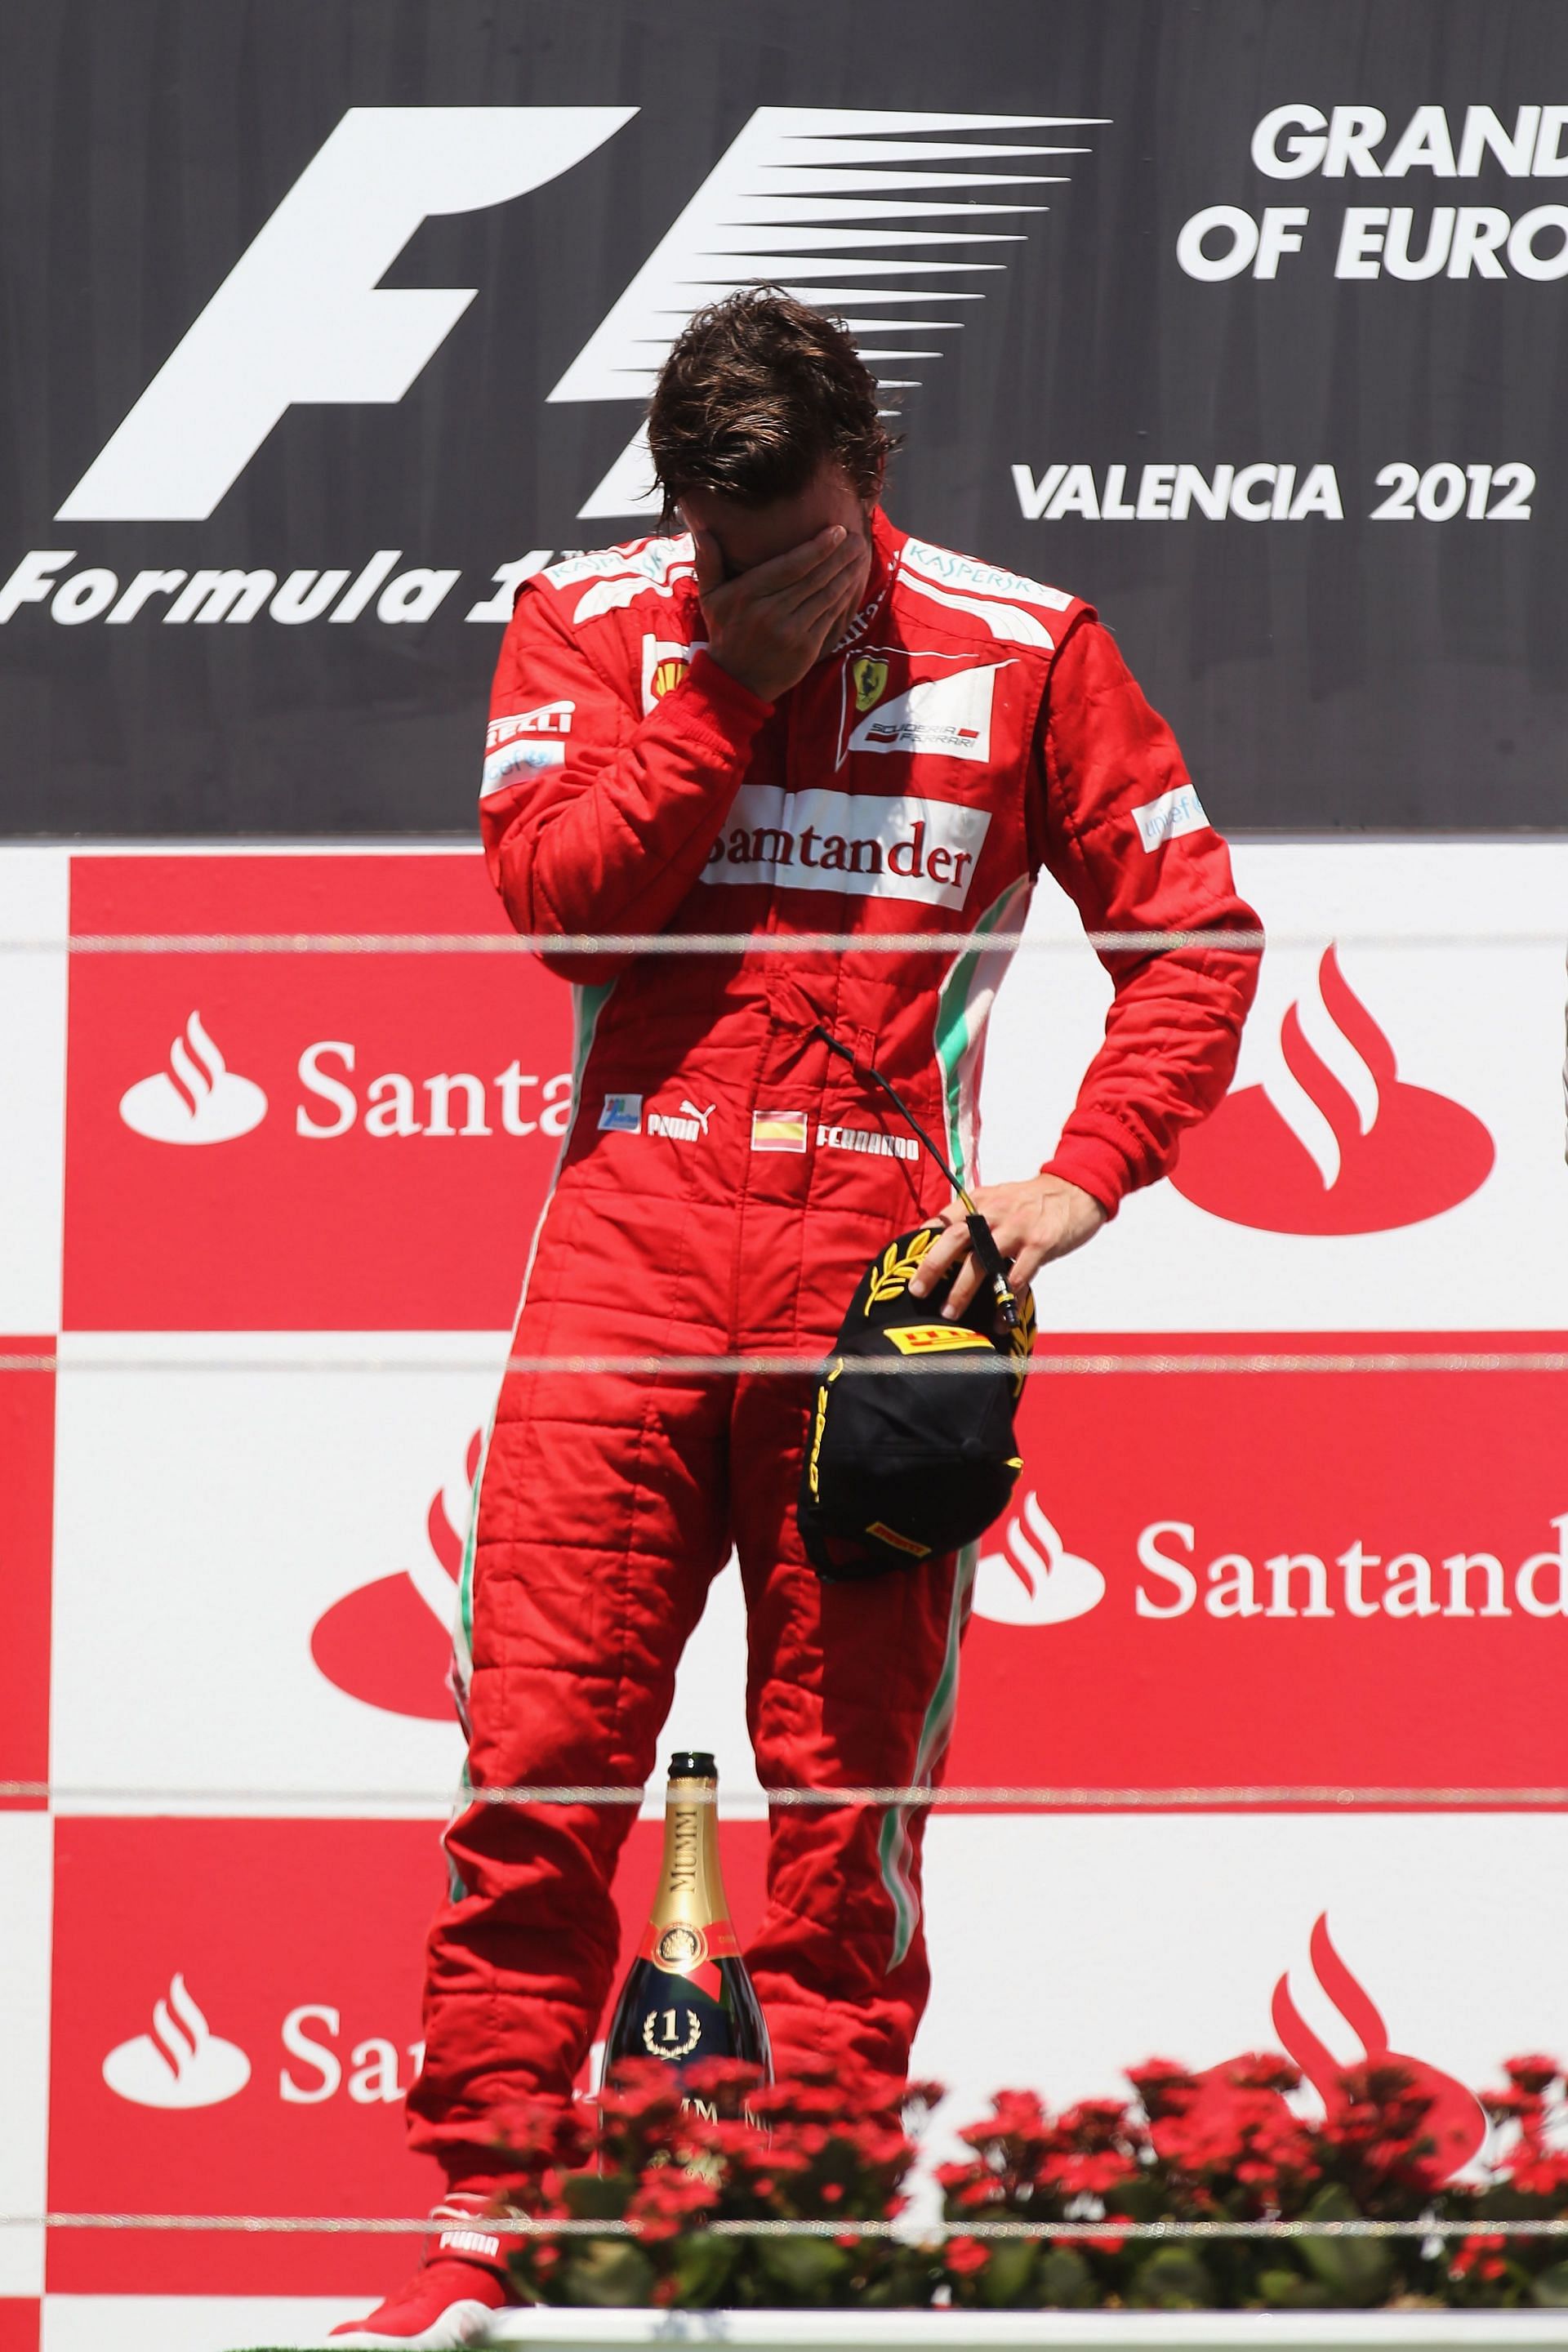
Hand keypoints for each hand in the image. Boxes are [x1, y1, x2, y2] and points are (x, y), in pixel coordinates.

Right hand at [692, 524, 866, 702]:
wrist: (735, 681)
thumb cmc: (725, 633)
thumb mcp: (710, 597)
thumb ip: (708, 562)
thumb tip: (702, 529)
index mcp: (749, 594)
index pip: (791, 565)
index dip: (817, 547)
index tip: (835, 530)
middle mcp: (772, 611)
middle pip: (814, 578)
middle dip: (839, 556)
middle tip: (856, 537)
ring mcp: (791, 631)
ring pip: (827, 596)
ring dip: (847, 573)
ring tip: (860, 555)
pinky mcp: (806, 647)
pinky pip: (831, 617)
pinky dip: (845, 598)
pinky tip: (853, 583)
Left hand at [908, 1176, 1105, 1321]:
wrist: (1075, 1189)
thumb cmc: (1032, 1201)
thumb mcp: (997, 1198)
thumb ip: (972, 1216)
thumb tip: (939, 1240)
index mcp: (980, 1201)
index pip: (944, 1219)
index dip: (923, 1240)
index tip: (906, 1262)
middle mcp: (994, 1213)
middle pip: (956, 1238)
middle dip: (933, 1266)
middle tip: (917, 1291)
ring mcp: (1017, 1229)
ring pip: (984, 1261)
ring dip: (964, 1289)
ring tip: (949, 1312)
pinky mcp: (1040, 1244)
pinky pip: (1019, 1278)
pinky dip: (1007, 1301)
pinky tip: (999, 1320)